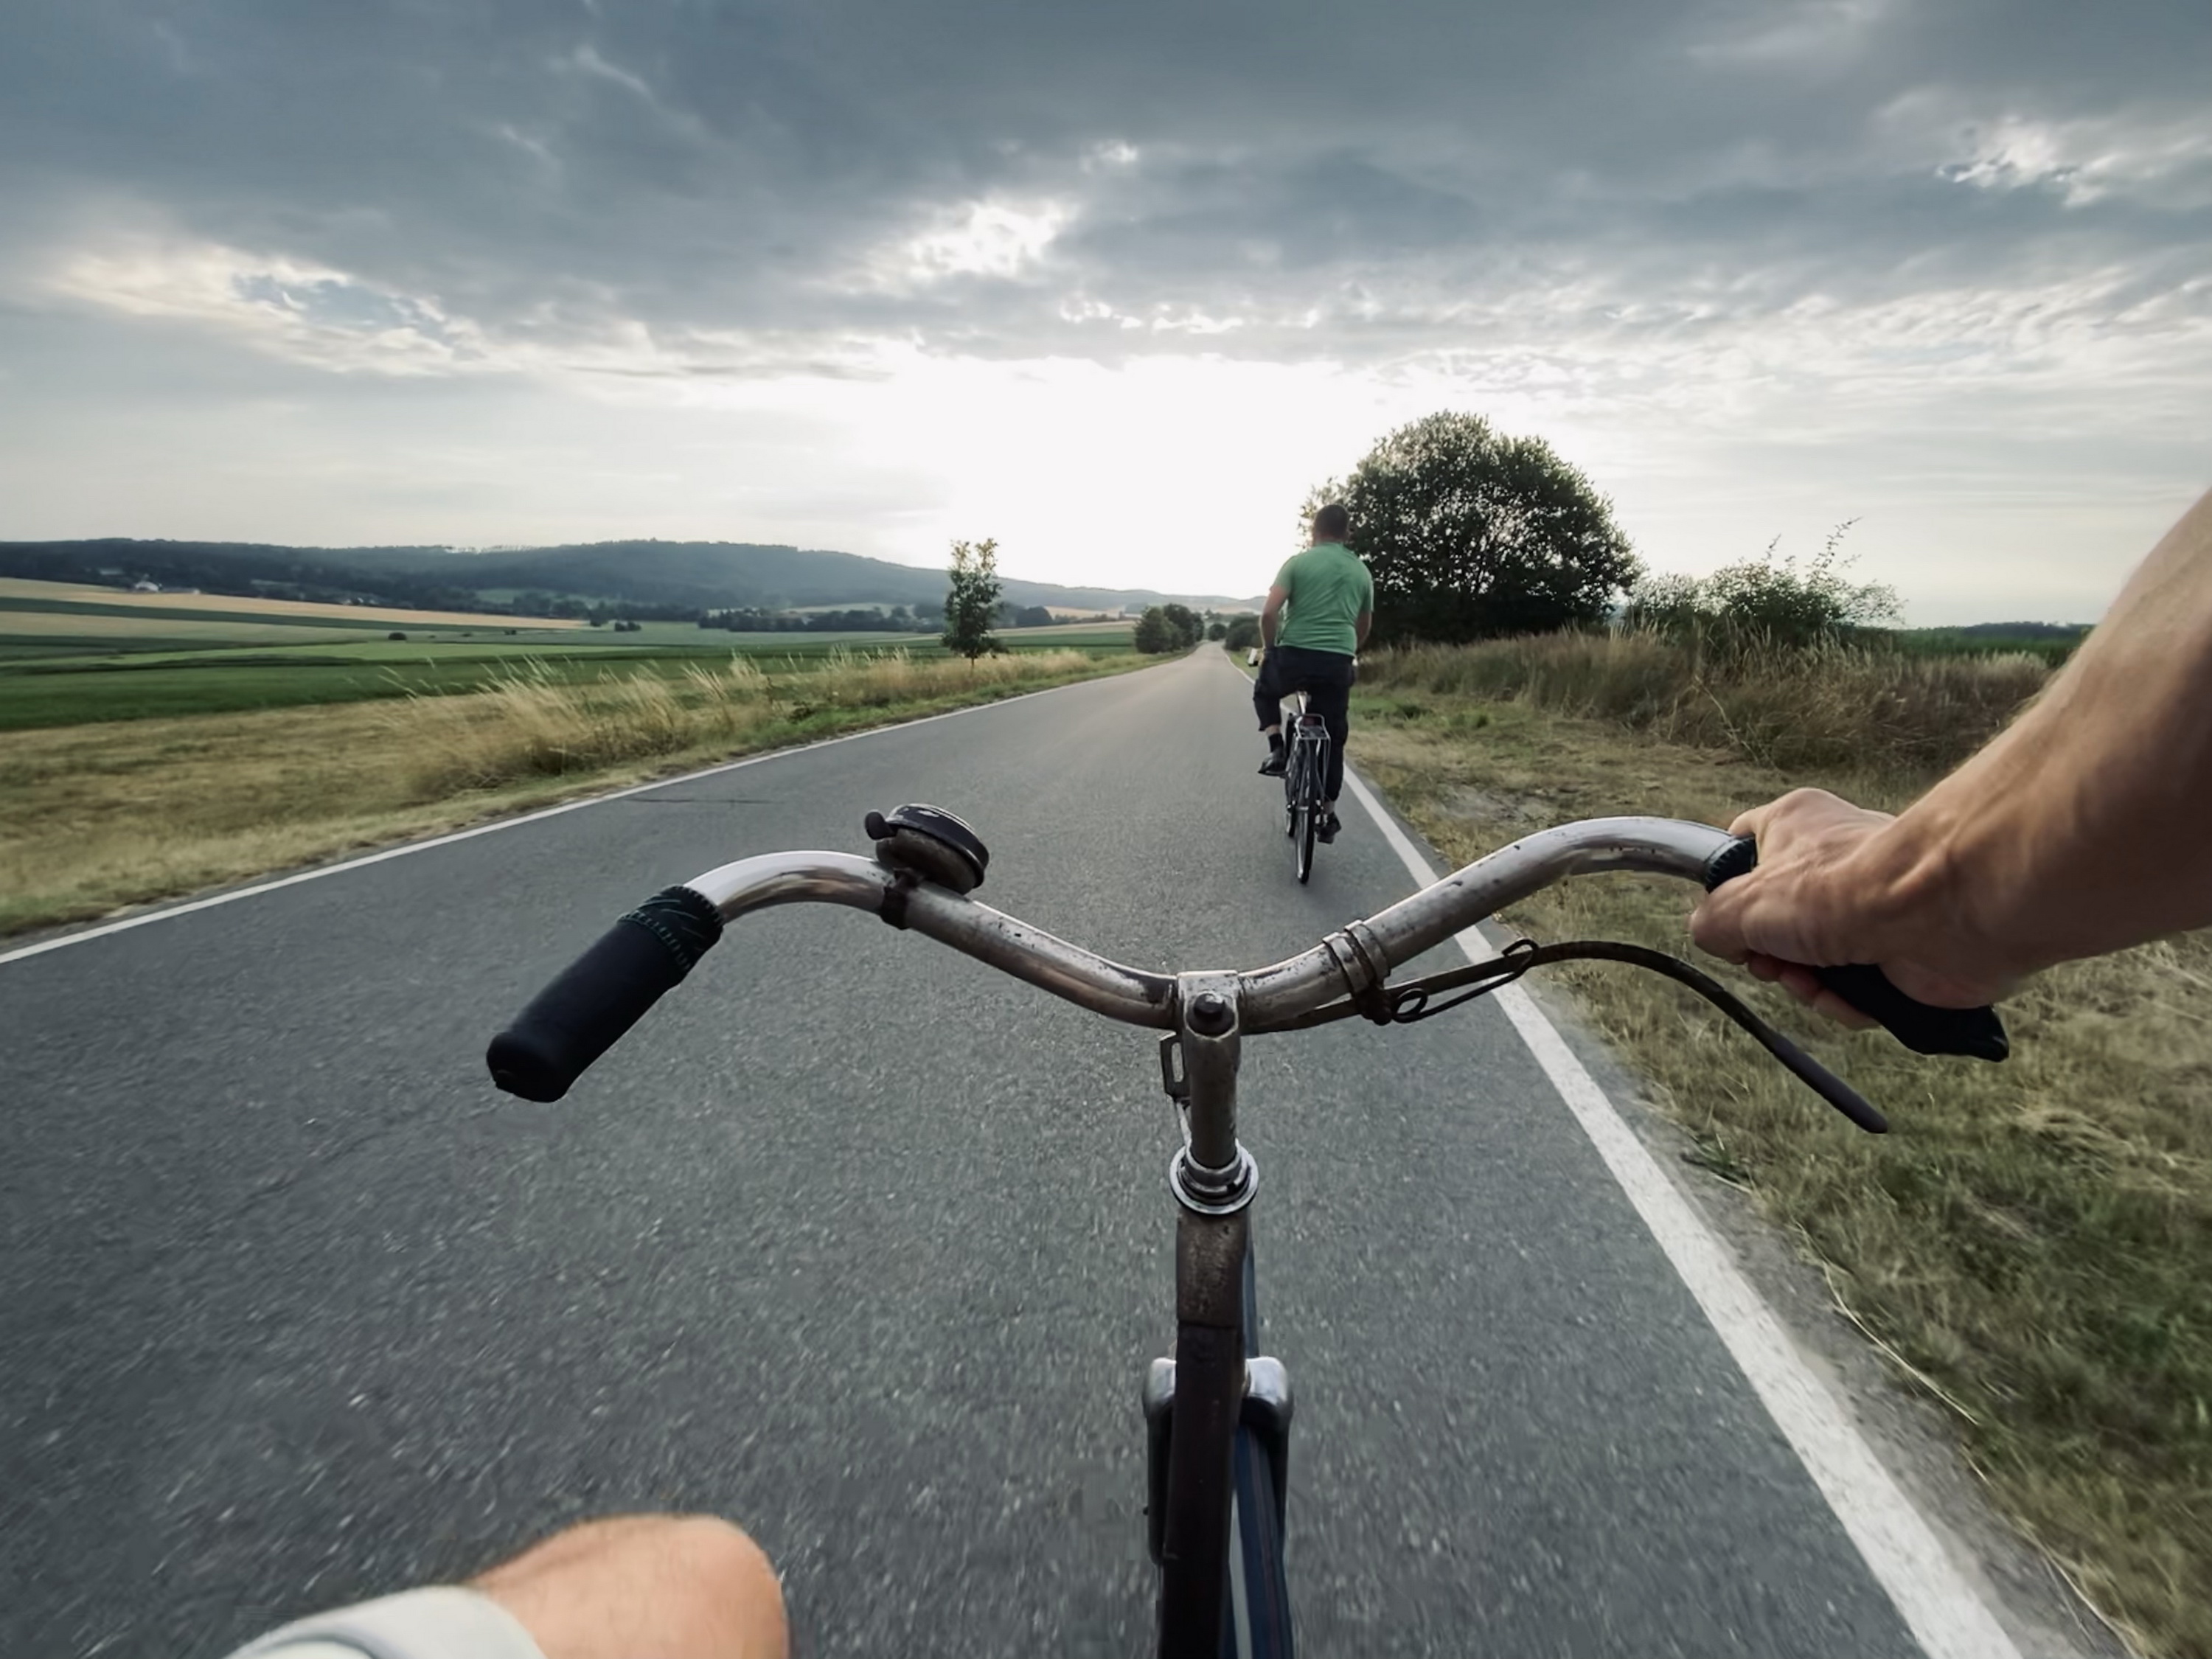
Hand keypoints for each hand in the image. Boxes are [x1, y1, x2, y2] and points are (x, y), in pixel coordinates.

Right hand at [1691, 788, 2014, 1025]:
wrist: (1941, 913)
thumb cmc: (1845, 890)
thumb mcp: (1743, 904)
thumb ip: (1711, 922)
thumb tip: (1715, 939)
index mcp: (1795, 826)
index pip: (1744, 848)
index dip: (1728, 890)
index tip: (1728, 922)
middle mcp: (1834, 862)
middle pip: (1777, 921)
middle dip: (1770, 956)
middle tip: (1773, 963)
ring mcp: (1869, 909)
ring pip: (1814, 960)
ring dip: (1807, 984)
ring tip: (1816, 982)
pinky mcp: (1900, 951)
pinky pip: (1857, 987)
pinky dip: (1849, 1000)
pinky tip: (1853, 995)